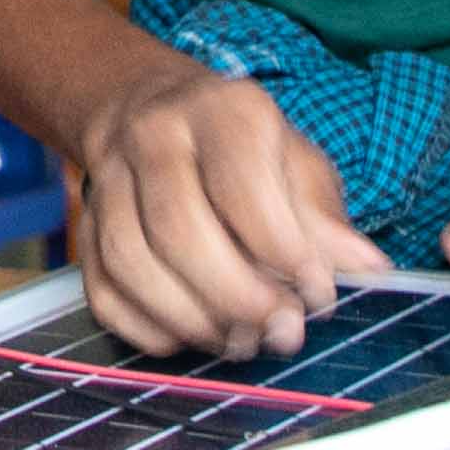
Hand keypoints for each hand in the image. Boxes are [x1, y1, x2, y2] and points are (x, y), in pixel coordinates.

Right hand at [67, 50, 396, 358]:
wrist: (153, 108)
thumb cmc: (243, 148)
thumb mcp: (297, 162)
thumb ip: (324, 217)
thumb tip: (366, 270)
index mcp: (223, 111)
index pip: (243, 190)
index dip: (284, 254)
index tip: (317, 295)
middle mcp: (155, 135)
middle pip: (177, 229)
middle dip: (236, 297)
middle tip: (279, 332)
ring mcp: (108, 179)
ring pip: (129, 261)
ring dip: (190, 319)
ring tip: (240, 340)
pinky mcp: (83, 223)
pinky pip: (100, 289)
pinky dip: (147, 329)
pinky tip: (192, 337)